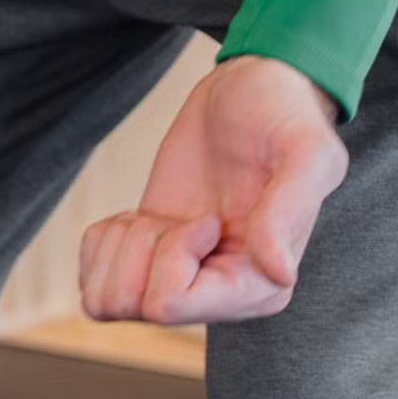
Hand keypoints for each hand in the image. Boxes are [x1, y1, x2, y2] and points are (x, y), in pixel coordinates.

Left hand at [78, 56, 347, 326]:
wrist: (251, 91)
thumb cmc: (284, 116)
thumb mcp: (304, 150)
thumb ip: (290, 209)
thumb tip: (280, 273)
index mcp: (261, 288)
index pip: (171, 306)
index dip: (172, 255)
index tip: (207, 218)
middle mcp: (221, 297)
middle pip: (133, 307)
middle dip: (142, 248)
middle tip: (182, 214)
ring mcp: (181, 279)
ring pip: (107, 303)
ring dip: (120, 249)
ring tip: (158, 217)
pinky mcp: (148, 258)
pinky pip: (93, 280)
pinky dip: (103, 242)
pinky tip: (140, 216)